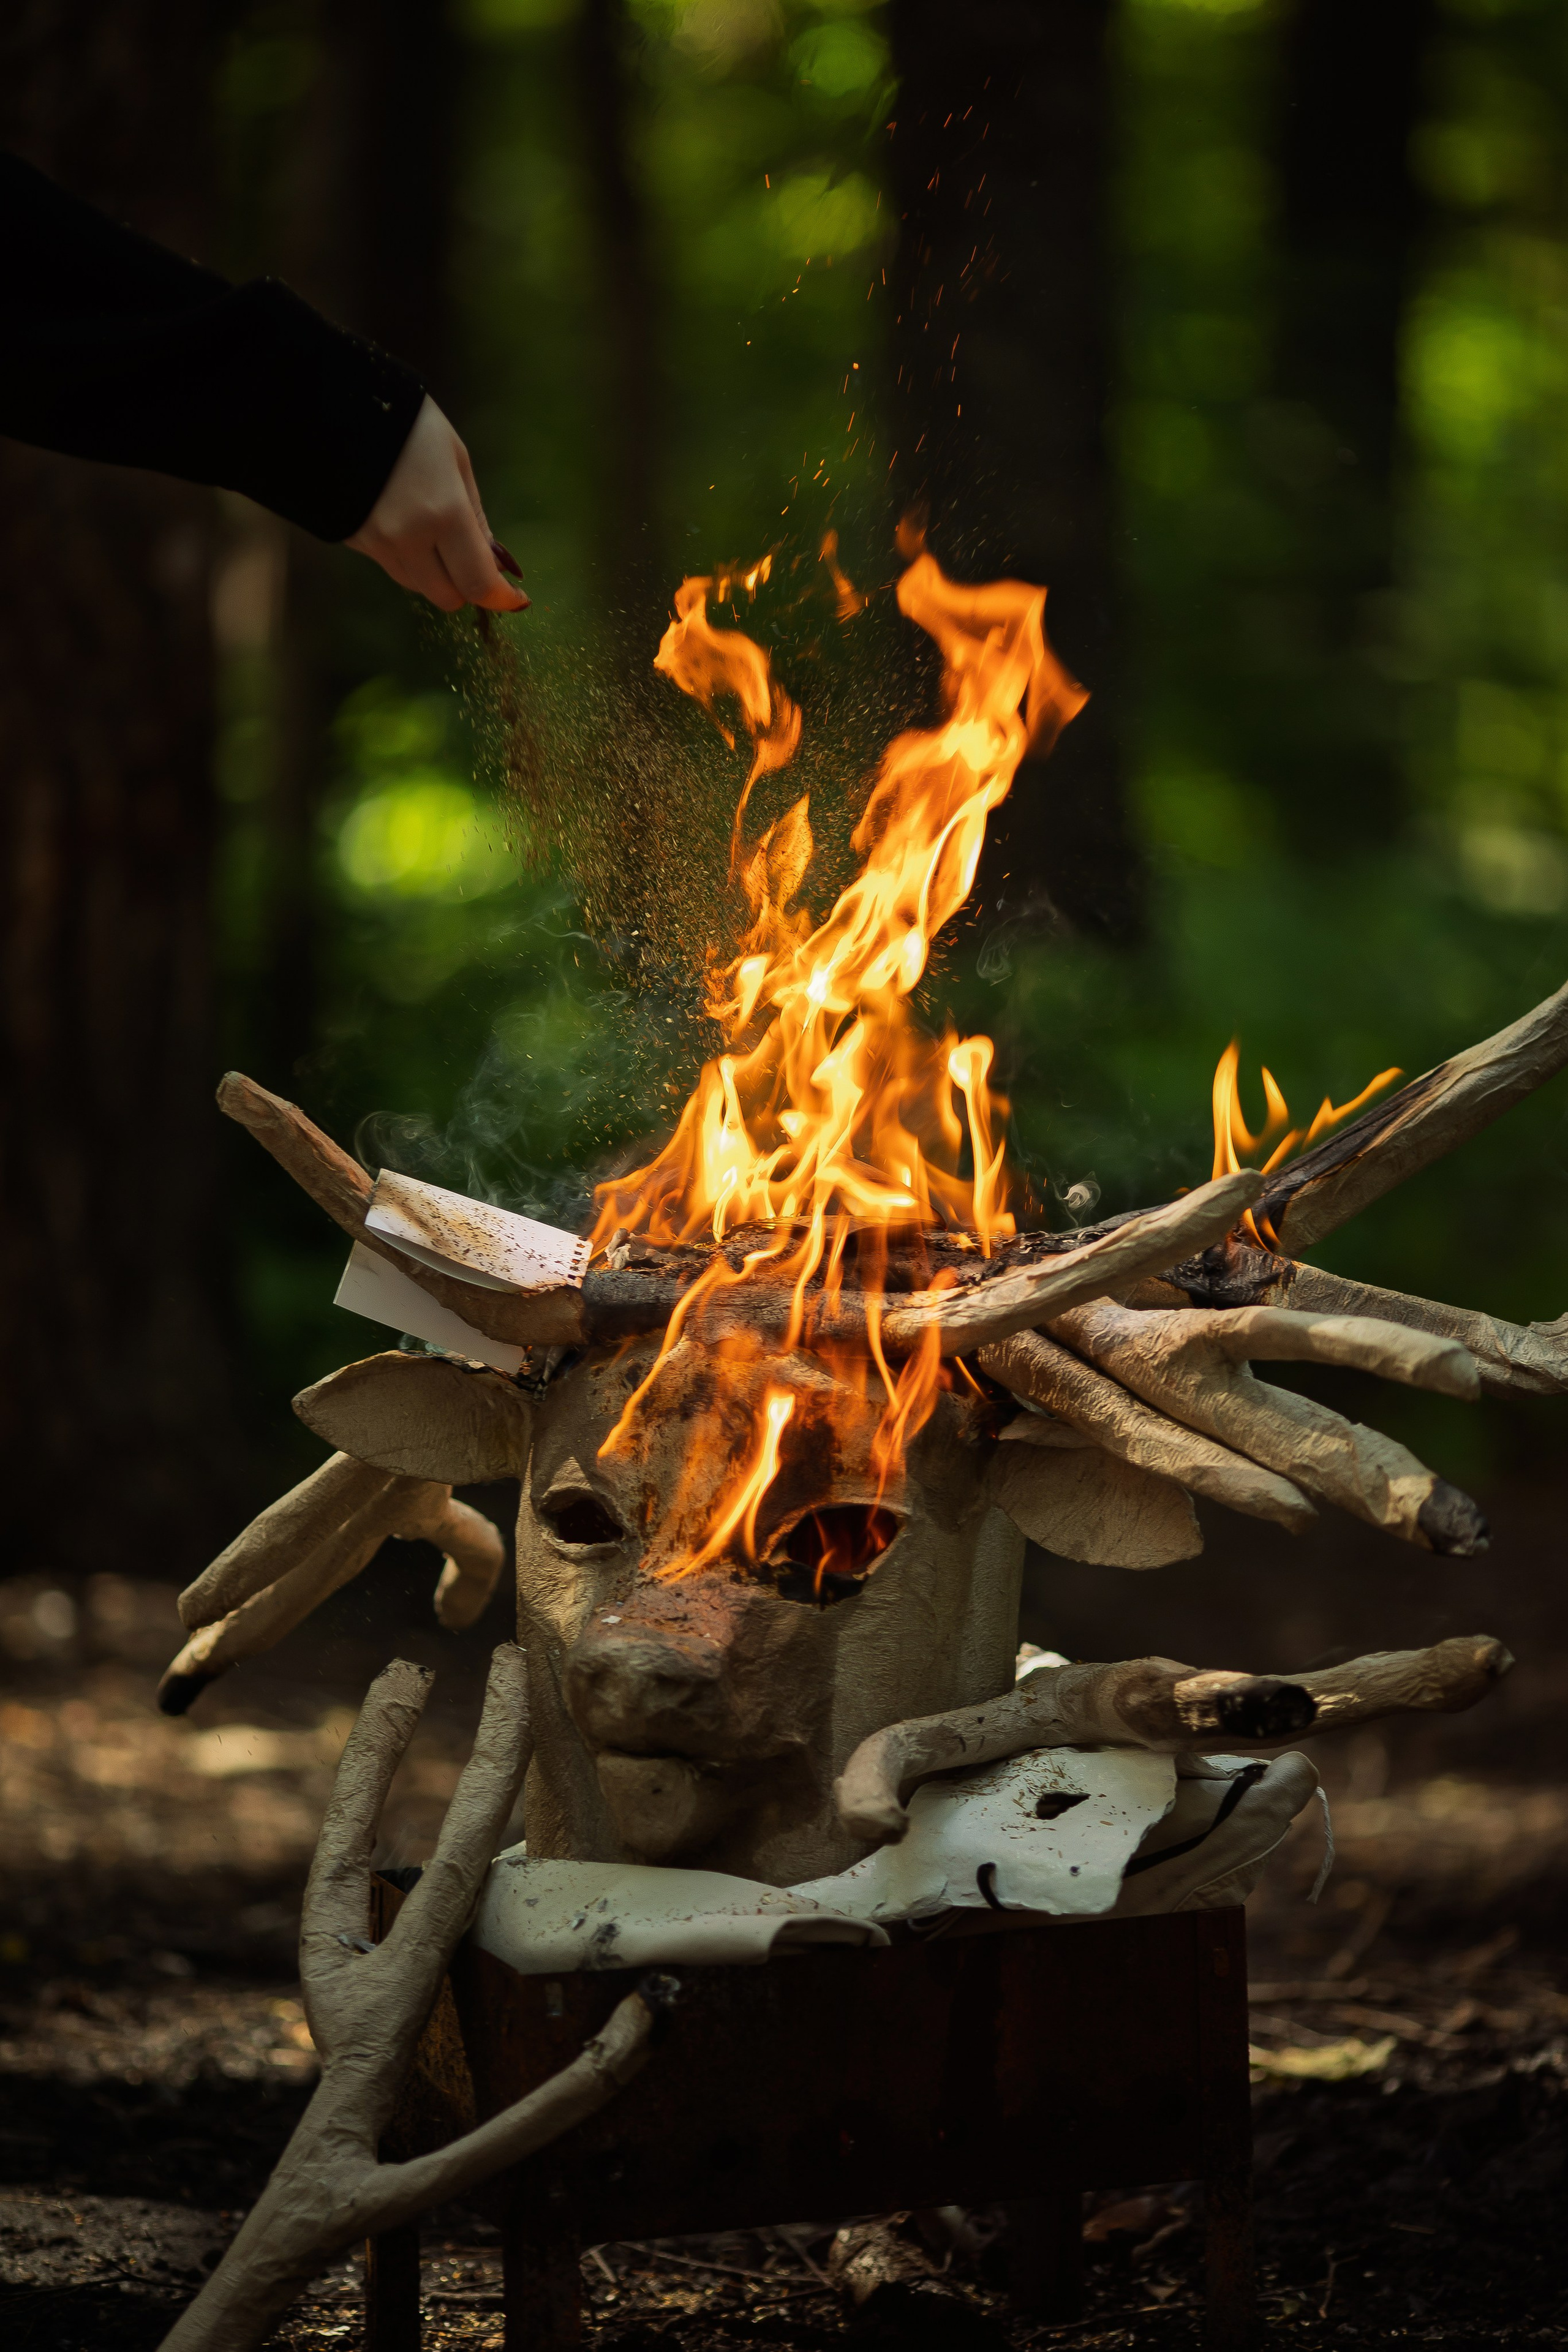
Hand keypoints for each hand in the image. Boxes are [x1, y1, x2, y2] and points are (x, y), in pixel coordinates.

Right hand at [346, 395, 527, 612]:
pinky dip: (408, 558)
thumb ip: (476, 517)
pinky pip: (391, 566)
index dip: (501, 599)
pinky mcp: (354, 541)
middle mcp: (408, 537)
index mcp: (444, 513)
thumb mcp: (456, 459)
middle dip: (466, 587)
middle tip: (473, 561)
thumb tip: (493, 561)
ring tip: (436, 534)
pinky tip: (405, 521)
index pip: (478, 582)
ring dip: (435, 574)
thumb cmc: (409, 424)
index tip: (515, 599)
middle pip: (446, 597)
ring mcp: (377, 543)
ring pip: (417, 586)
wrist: (336, 403)